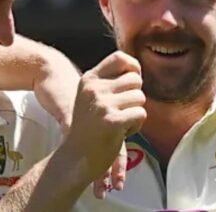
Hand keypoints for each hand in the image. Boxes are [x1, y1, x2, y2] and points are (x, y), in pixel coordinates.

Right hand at [60, 51, 146, 194]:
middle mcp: (94, 89)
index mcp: (90, 79)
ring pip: (140, 97)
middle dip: (135, 96)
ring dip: (135, 112)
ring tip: (120, 123)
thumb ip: (108, 82)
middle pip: (135, 79)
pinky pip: (140, 113)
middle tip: (122, 111)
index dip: (133, 67)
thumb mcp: (90, 96)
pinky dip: (136, 126)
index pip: (120, 58)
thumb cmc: (87, 128)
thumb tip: (135, 70)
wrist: (74, 158)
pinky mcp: (112, 121)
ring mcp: (102, 104)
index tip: (133, 82)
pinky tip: (121, 132)